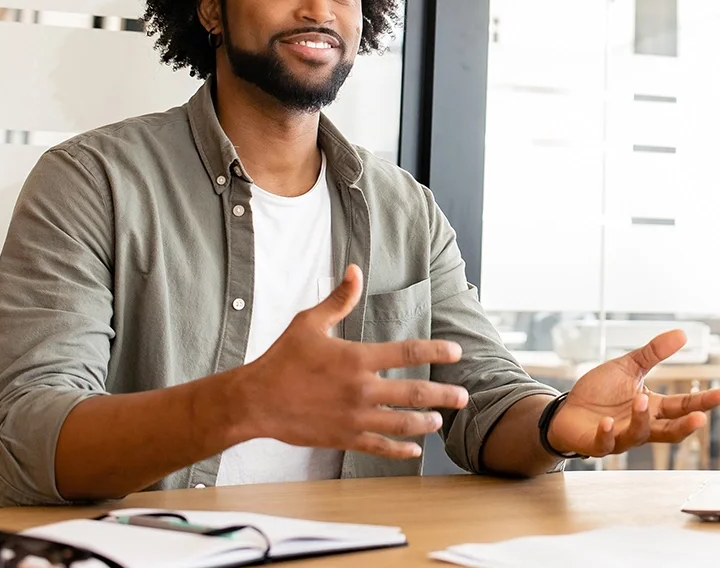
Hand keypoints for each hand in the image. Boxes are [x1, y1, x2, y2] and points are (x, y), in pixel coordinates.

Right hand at [240, 264, 469, 458]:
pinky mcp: (344, 437)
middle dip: (444, 395)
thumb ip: (339, 299)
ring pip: (402, 423)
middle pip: (415, 392)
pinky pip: (379, 445)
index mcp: (358, 358)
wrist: (255, 401)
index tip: (456, 353)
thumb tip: (355, 270)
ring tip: (440, 421)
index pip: (408, 352)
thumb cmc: (282, 359)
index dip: (437, 352)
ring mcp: (354, 416)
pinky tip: (414, 449)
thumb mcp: (309, 322)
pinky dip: (400, 449)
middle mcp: (362, 389)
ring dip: (426, 422)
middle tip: (463, 396)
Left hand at [546, 330, 719, 457]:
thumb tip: (682, 334)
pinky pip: (606, 442)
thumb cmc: (600, 392)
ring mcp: (621, 437)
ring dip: (641, 419)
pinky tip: (608, 422)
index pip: (683, 405)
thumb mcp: (629, 367)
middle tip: (700, 417)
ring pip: (639, 435)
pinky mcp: (598, 443)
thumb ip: (653, 353)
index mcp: (652, 408)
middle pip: (670, 431)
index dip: (703, 401)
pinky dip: (608, 433)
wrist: (568, 410)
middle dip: (686, 426)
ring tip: (641, 400)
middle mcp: (641, 426)